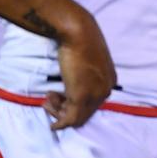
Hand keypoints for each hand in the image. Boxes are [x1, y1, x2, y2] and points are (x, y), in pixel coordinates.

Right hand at [44, 12, 115, 129]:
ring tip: (48, 98)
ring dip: (59, 113)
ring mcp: (96, 94)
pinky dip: (60, 123)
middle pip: (86, 113)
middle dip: (65, 110)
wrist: (78, 33)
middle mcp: (106, 89)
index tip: (58, 95)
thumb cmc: (80, 41)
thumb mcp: (87, 60)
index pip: (93, 103)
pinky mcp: (82, 96)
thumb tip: (73, 80)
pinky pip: (71, 119)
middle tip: (49, 98)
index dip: (73, 103)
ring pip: (78, 118)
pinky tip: (53, 124)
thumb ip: (84, 74)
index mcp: (108, 80)